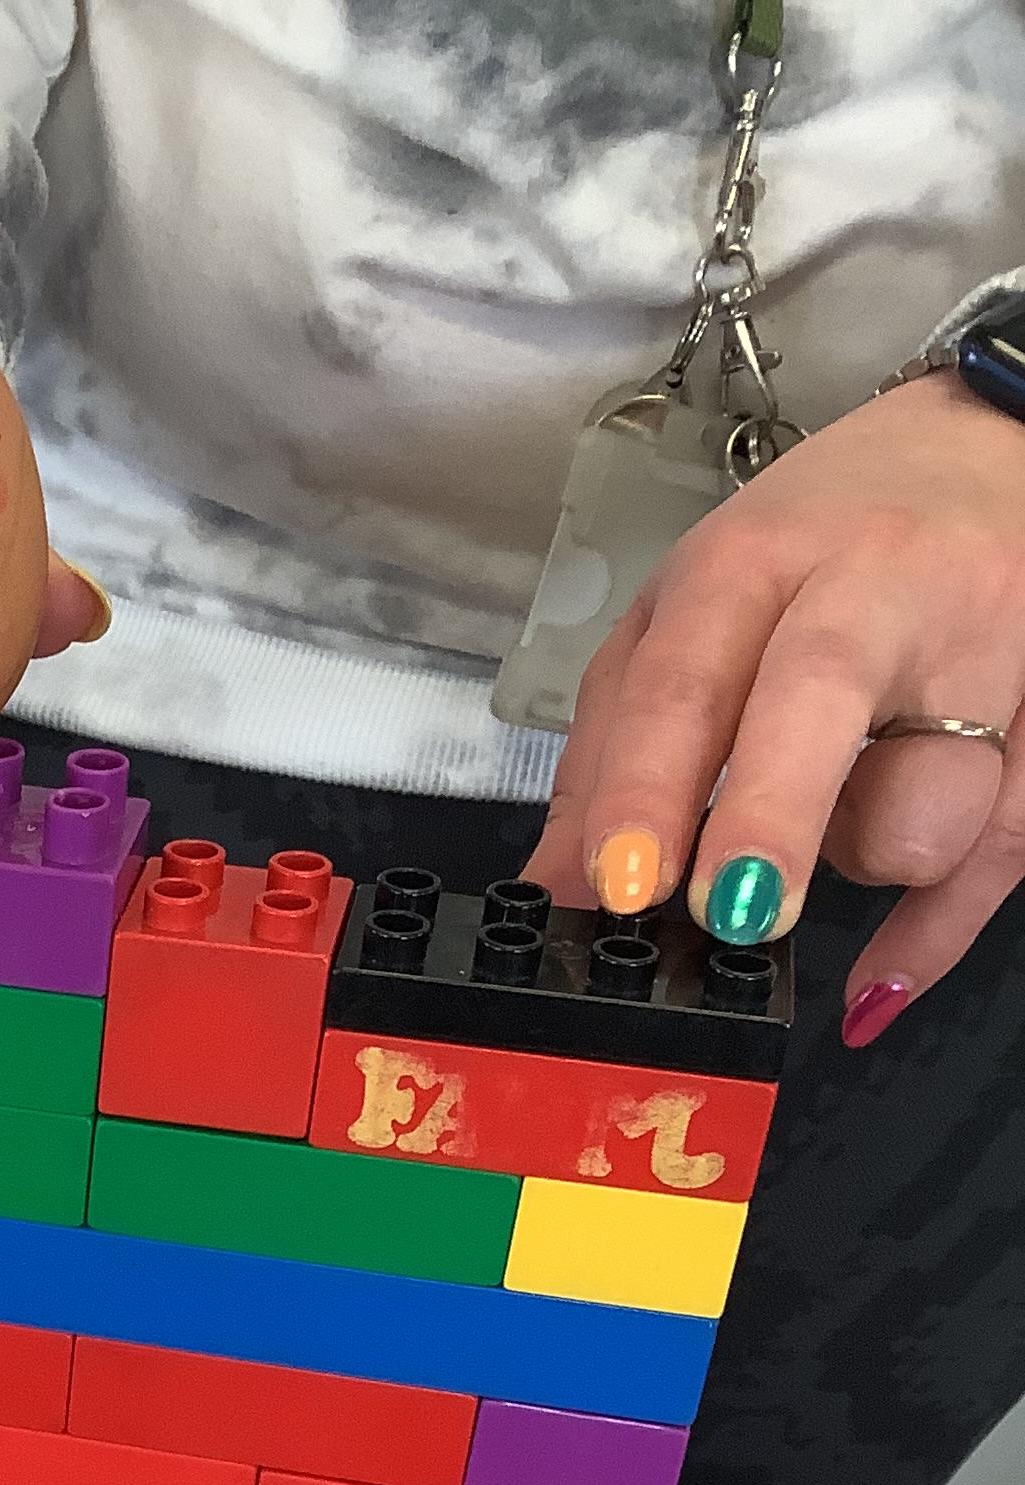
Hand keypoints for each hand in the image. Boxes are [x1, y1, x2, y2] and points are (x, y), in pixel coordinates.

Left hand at [525, 370, 1024, 1044]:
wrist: (989, 448)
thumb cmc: (818, 551)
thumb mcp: (691, 616)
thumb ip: (616, 749)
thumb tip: (554, 894)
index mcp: (758, 563)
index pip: (690, 673)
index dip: (649, 786)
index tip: (619, 885)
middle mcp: (876, 589)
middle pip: (823, 693)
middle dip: (773, 812)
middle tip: (733, 912)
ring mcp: (982, 646)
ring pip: (932, 794)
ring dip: (868, 855)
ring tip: (844, 829)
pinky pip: (1002, 844)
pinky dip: (934, 931)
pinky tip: (873, 986)